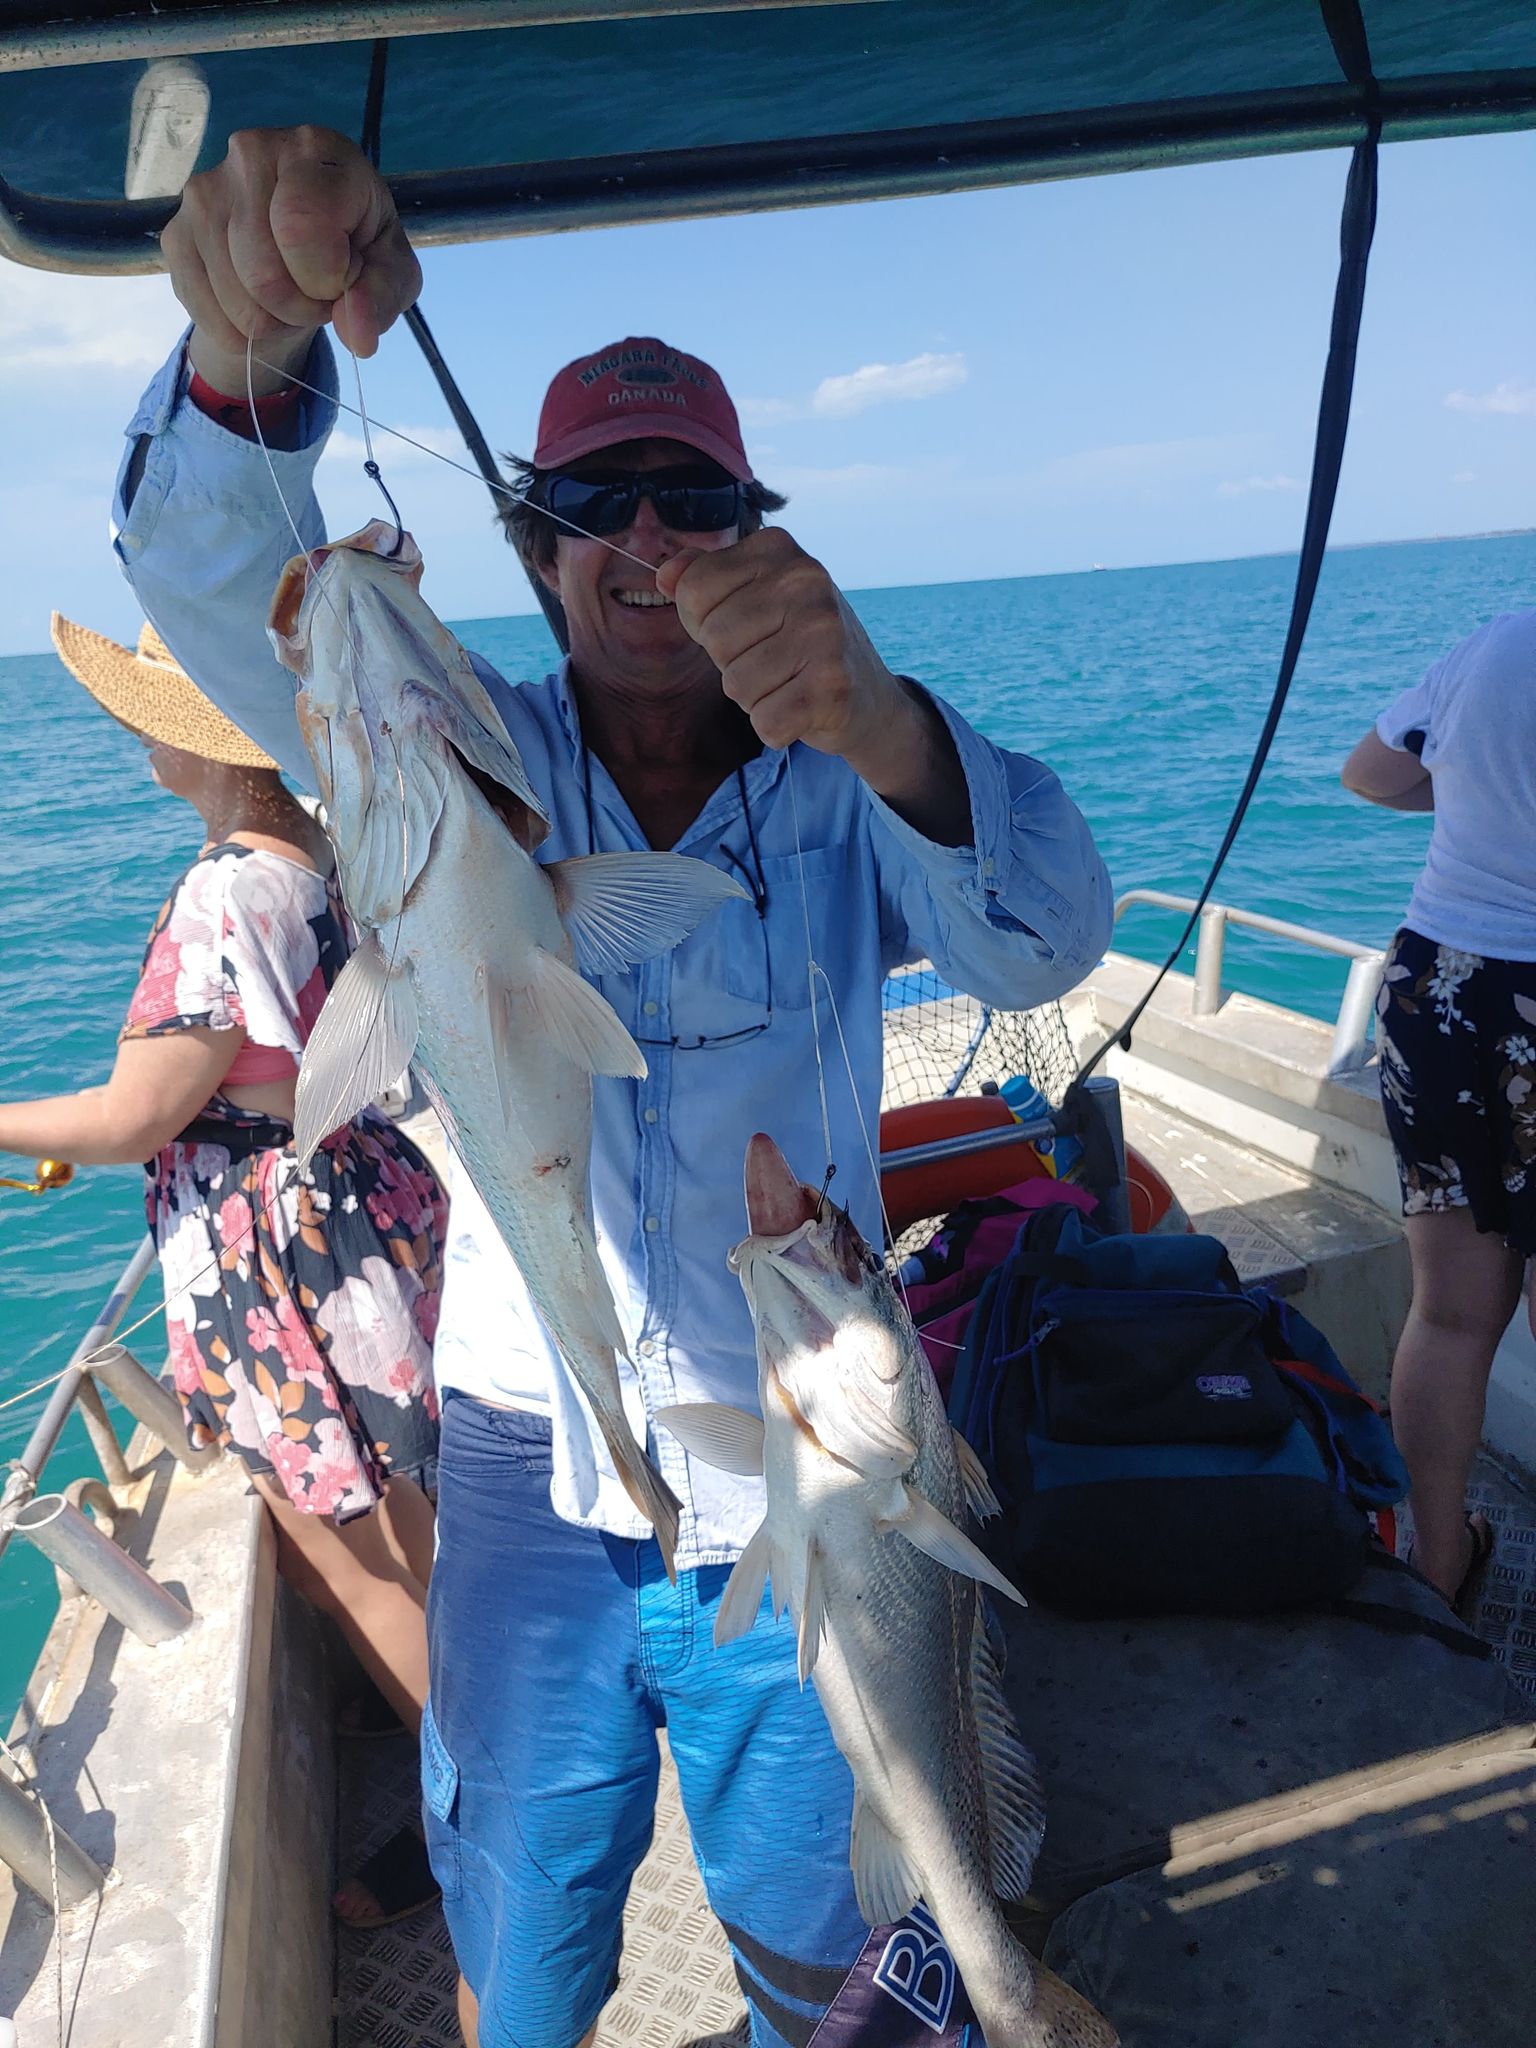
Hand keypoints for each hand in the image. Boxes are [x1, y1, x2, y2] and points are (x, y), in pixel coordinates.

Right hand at [162, 125, 421, 393]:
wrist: (303, 245)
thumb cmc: (355, 245)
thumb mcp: (391, 268)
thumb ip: (382, 296)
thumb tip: (357, 334)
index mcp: (314, 149)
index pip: (299, 226)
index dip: (326, 276)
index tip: (343, 275)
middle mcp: (250, 153)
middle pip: (264, 275)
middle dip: (302, 308)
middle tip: (318, 294)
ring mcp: (205, 191)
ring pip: (238, 302)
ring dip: (274, 322)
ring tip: (291, 294)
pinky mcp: (176, 232)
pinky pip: (207, 313)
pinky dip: (241, 332)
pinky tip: (257, 305)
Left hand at [655, 528, 904, 760]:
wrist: (869, 696)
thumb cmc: (797, 645)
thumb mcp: (754, 596)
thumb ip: (706, 578)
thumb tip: (665, 575)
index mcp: (778, 548)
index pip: (693, 589)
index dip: (705, 622)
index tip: (746, 628)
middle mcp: (806, 580)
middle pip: (714, 640)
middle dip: (732, 663)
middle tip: (774, 661)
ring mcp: (824, 632)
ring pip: (736, 685)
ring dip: (755, 698)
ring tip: (790, 683)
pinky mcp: (833, 686)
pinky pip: (765, 722)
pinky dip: (777, 728)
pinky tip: (804, 709)